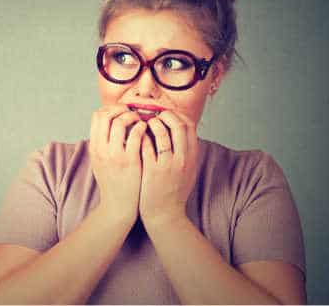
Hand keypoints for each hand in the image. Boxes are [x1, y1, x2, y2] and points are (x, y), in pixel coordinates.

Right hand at [89, 104, 146, 226]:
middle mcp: (101, 149)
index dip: (110, 109)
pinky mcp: (130, 161)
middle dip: (120, 109)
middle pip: (105, 115)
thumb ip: (103, 143)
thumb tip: (111, 124)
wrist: (118, 206)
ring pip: (120, 122)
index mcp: (94, 147)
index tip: (122, 112)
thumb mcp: (100, 161)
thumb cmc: (113, 182)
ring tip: (140, 120)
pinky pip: (135, 135)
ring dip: (132, 116)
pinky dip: (141, 127)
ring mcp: (114, 155)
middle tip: (132, 113)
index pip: (96, 116)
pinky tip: (146, 130)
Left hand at [138, 110, 199, 229]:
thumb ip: (185, 151)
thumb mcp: (187, 170)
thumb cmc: (174, 191)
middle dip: (165, 115)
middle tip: (153, 115)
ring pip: (162, 133)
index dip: (177, 115)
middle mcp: (183, 159)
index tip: (166, 113)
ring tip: (144, 123)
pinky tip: (136, 135)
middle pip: (178, 125)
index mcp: (192, 157)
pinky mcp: (152, 171)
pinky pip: (146, 146)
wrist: (165, 214)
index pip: (189, 125)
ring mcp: (168, 165)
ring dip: (152, 123)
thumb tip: (179, 129)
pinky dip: (141, 136)